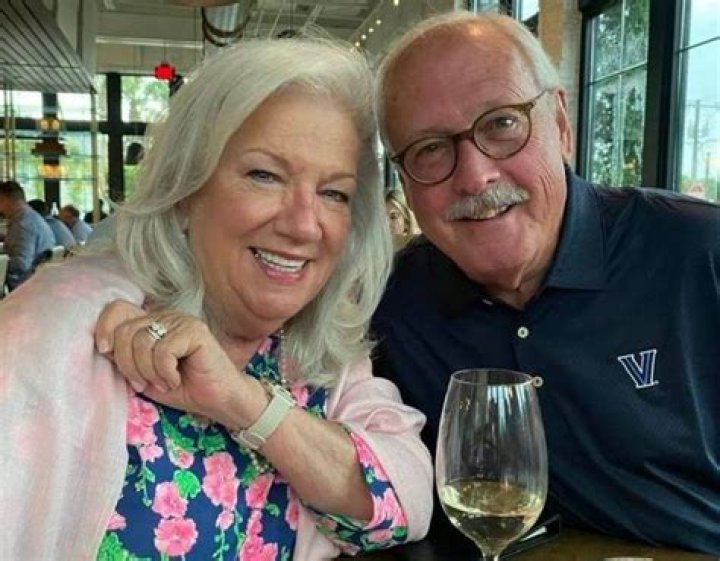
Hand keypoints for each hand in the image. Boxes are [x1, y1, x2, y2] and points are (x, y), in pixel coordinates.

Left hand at [94, 299, 252, 421]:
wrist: (219, 401)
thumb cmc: (183, 388)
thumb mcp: (143, 375)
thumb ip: (124, 357)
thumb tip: (103, 346)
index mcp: (152, 322)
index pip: (117, 308)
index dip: (105, 328)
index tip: (106, 351)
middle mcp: (166, 316)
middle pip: (124, 330)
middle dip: (127, 364)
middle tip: (144, 383)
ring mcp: (181, 321)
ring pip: (142, 342)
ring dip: (148, 372)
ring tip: (164, 382)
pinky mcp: (195, 331)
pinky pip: (163, 351)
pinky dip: (165, 373)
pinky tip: (177, 379)